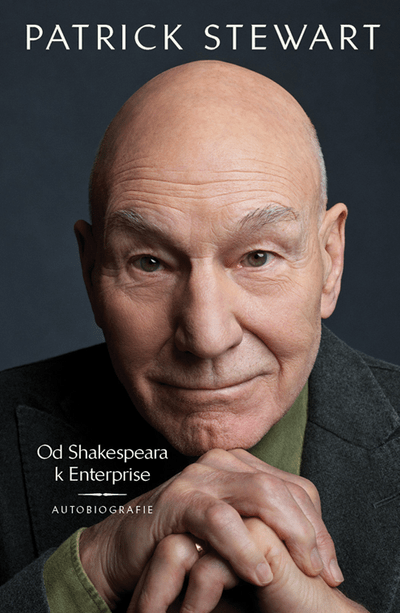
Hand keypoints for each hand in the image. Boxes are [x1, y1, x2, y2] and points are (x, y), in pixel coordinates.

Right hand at [79, 449, 341, 608]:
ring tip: (302, 569)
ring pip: (260, 493)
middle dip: (310, 532)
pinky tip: (259, 572)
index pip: (294, 488)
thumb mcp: (233, 533)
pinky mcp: (178, 501)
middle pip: (284, 488)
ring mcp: (199, 478)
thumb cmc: (182, 544)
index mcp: (239, 466)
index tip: (330, 565)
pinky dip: (244, 546)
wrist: (123, 549)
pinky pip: (220, 518)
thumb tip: (314, 547)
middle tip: (324, 571)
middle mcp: (222, 464)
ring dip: (288, 534)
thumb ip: (264, 526)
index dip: (317, 527)